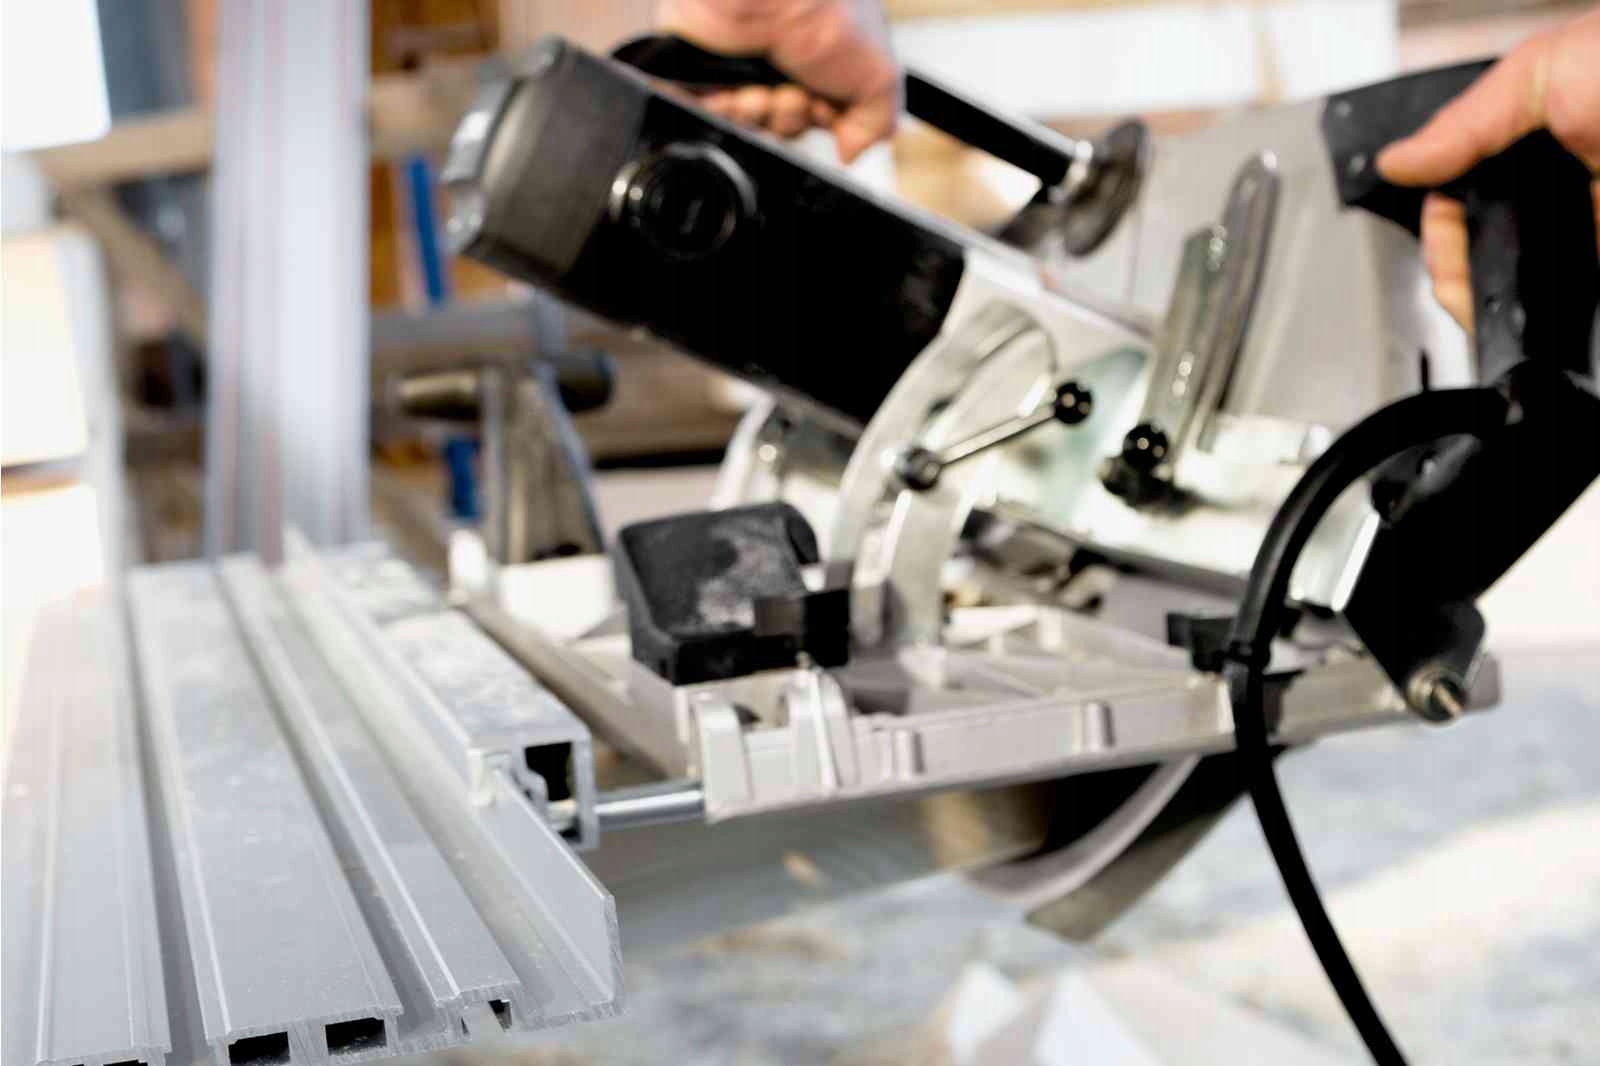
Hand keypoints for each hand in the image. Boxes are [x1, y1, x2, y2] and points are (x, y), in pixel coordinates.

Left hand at [655, 0, 898, 161]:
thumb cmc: (824, 9)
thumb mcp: (878, 74)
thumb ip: (879, 122)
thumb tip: (853, 153)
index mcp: (824, 56)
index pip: (823, 115)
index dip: (824, 121)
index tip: (825, 110)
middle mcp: (783, 58)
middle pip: (786, 124)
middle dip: (791, 118)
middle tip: (793, 94)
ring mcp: (743, 64)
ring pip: (751, 123)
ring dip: (762, 114)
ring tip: (764, 87)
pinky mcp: (704, 70)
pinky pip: (713, 116)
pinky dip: (727, 111)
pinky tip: (736, 90)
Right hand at [1376, 7, 1599, 330]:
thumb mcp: (1538, 72)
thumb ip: (1463, 123)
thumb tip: (1398, 161)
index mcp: (1532, 140)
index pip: (1460, 199)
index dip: (1441, 230)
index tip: (1444, 249)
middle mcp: (1558, 188)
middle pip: (1482, 248)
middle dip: (1460, 272)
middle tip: (1463, 285)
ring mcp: (1584, 228)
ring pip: (1520, 281)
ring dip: (1494, 296)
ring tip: (1487, 302)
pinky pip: (1571, 298)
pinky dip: (1549, 307)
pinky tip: (1535, 304)